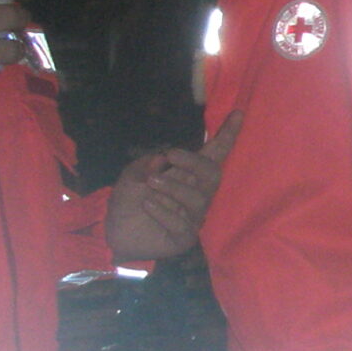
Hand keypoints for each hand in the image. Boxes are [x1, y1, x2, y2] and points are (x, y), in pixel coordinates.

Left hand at [105, 111, 241, 259]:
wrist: (114, 234)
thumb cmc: (128, 202)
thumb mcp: (132, 175)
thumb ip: (147, 165)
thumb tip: (163, 158)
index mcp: (187, 176)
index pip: (213, 155)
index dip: (227, 136)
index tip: (237, 113)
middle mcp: (195, 195)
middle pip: (212, 174)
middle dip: (194, 162)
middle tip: (170, 155)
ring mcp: (192, 217)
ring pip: (198, 199)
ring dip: (173, 187)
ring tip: (150, 185)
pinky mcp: (183, 237)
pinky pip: (182, 223)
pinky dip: (163, 211)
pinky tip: (148, 205)